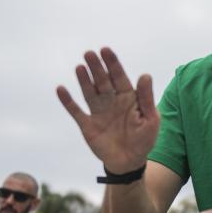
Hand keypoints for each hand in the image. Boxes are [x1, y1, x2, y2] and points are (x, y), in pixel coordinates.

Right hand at [57, 48, 159, 173]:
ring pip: (89, 92)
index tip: (105, 50)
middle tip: (89, 53)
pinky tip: (61, 89)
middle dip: (96, 67)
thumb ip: (146, 98)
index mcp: (128, 97)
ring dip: (84, 79)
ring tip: (80, 67)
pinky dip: (68, 101)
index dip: (112, 63)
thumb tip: (144, 75)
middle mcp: (111, 101)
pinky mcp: (87, 125)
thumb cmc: (144, 140)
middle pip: (102, 81)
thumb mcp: (151, 119)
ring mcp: (98, 112)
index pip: (119, 76)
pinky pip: (76, 111)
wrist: (130, 162)